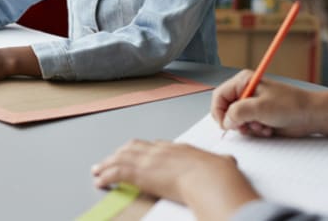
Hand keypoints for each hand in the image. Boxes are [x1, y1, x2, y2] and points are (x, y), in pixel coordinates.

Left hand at [91, 139, 256, 217]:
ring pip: (121, 159)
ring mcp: (150, 160)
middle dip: (121, 154)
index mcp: (179, 148)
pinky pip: (117, 172)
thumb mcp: (223, 164)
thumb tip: (229, 161)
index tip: (138, 153)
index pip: (156, 146)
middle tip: (111, 159)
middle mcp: (161, 151)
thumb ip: (223, 162)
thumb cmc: (218, 175)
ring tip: (98, 169)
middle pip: (134, 148)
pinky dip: (106, 175)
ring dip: (107, 164)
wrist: (210, 178)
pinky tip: (100, 180)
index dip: (144, 150)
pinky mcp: (141, 173)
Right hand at [211, 70, 318, 137]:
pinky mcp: (259, 116)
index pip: (219, 96)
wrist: (312, 116)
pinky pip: (247, 127)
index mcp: (243, 81)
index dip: (219, 112)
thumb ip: (237, 113)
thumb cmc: (291, 105)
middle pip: (226, 109)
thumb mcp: (260, 108)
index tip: (225, 125)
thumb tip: (225, 121)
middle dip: (236, 121)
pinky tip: (267, 129)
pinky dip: (255, 131)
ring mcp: (252, 105)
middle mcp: (246, 92)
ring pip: (236, 120)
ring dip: (247, 128)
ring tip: (261, 127)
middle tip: (247, 126)